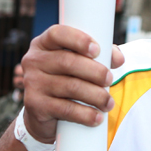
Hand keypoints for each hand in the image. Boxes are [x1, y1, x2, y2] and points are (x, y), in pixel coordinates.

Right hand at [21, 25, 124, 142]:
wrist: (43, 113)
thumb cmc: (67, 79)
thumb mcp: (80, 62)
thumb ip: (100, 54)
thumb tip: (118, 58)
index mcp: (44, 44)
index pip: (57, 33)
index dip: (78, 40)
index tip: (97, 50)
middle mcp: (34, 60)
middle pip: (67, 61)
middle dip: (94, 71)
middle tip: (110, 79)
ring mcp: (32, 83)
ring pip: (70, 86)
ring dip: (95, 95)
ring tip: (108, 102)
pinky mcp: (35, 105)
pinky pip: (65, 109)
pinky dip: (85, 114)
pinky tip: (97, 117)